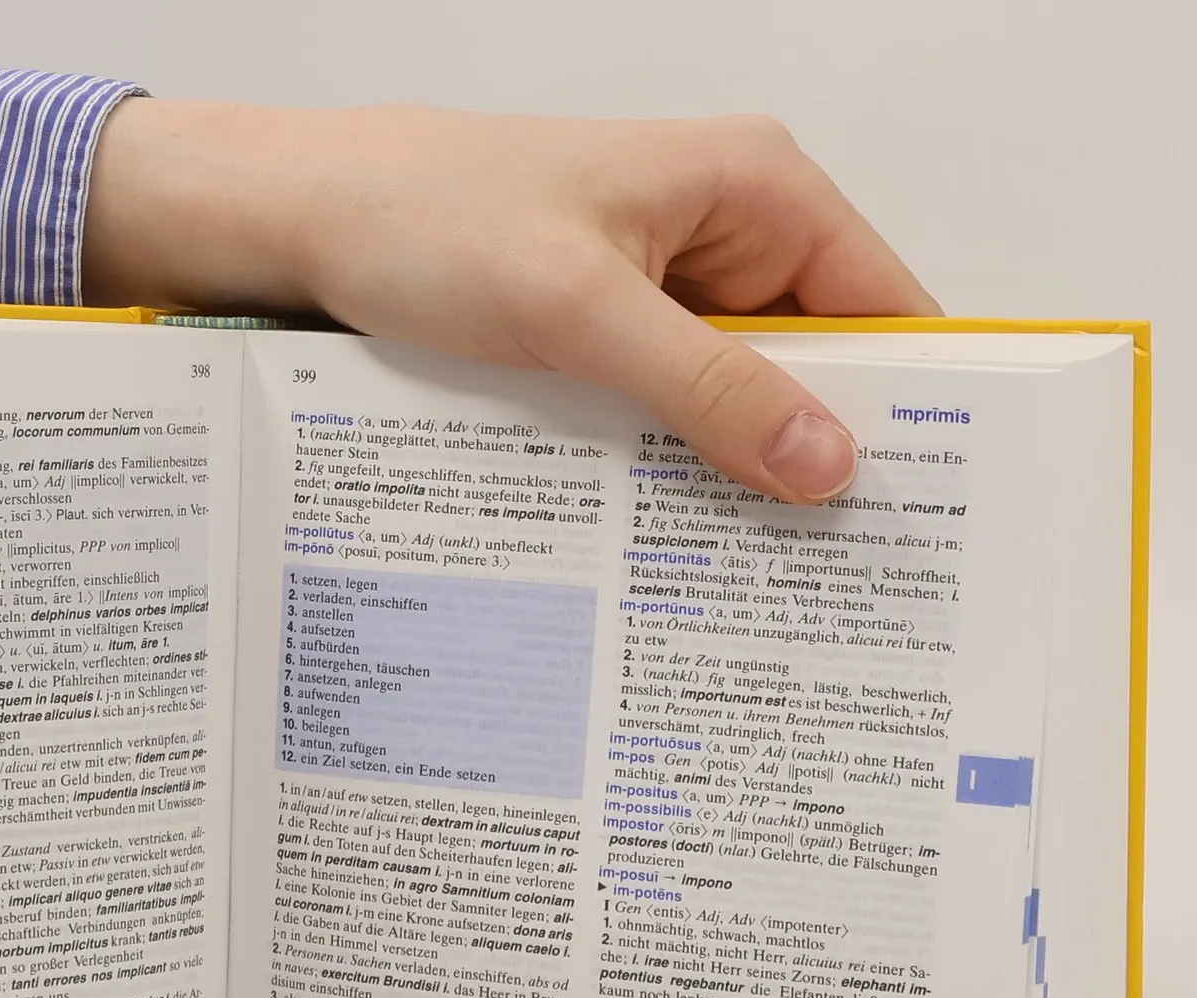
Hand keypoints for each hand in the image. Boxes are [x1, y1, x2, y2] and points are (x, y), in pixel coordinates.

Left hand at [83, 104, 939, 502]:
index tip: (913, 518)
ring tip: (751, 582)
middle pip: (816, 363)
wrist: (310, 220)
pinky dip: (671, 465)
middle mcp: (727, 232)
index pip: (882, 305)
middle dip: (815, 458)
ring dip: (736, 473)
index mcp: (757, 188)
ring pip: (737, 397)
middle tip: (827, 583)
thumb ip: (707, 389)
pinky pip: (669, 407)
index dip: (907, 407)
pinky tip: (667, 538)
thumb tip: (826, 464)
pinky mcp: (608, 332)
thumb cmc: (433, 222)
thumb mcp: (580, 312)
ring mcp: (665, 287)